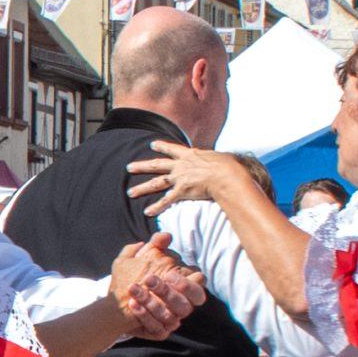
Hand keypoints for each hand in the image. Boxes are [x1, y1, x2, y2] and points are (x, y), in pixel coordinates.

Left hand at [109, 234, 205, 337]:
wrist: (117, 302)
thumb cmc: (136, 276)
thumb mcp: (142, 258)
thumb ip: (155, 245)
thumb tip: (165, 236)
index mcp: (183, 289)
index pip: (198, 288)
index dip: (187, 284)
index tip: (169, 274)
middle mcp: (181, 307)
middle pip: (185, 305)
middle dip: (168, 293)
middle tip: (149, 280)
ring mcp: (171, 321)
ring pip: (170, 317)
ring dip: (152, 303)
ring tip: (134, 290)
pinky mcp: (160, 332)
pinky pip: (157, 329)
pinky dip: (144, 316)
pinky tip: (132, 304)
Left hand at [124, 140, 257, 217]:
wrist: (226, 175)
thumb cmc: (228, 166)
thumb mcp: (219, 157)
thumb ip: (214, 160)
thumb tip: (223, 162)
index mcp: (190, 155)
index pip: (172, 149)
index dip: (161, 146)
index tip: (151, 144)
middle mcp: (181, 165)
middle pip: (157, 165)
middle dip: (141, 166)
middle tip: (129, 167)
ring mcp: (180, 178)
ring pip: (156, 183)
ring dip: (142, 188)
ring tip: (130, 193)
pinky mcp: (182, 191)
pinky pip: (166, 201)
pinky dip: (157, 207)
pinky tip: (147, 212)